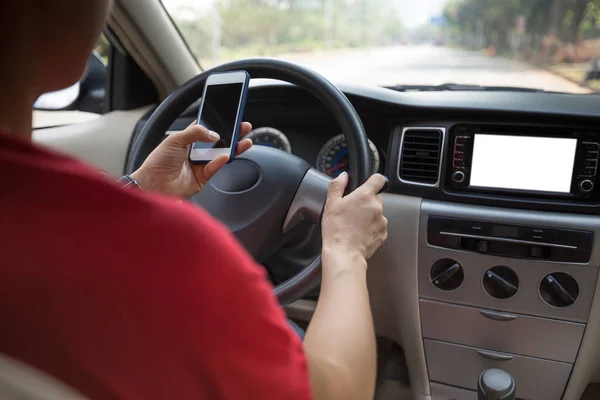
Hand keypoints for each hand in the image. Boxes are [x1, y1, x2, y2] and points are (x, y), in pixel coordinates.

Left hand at [130, 122, 252, 197]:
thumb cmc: (158, 161)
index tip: (229, 116)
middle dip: (231, 134)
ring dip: (232, 148)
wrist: (153, 184)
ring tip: (244, 141)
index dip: (217, 122)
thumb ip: (195, 133)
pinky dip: (221, 162)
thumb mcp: (175, 139)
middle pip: (217, 141)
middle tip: (243, 127)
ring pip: (220, 154)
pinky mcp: (202, 177)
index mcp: (186, 139)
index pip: (205, 127)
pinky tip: (227, 155)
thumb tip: (213, 134)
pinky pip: (214, 168)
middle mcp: (194, 151)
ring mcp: (199, 164)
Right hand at [321, 172, 387, 264]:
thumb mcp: (331, 204)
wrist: (344, 253)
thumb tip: (343, 176)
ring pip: (378, 213)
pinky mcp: (383, 234)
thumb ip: (337, 186)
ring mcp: (382, 221)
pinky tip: (360, 233)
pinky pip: (379, 227)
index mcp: (365, 195)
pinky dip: (372, 228)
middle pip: (377, 197)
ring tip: (355, 224)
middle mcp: (377, 206)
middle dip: (367, 201)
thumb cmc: (336, 229)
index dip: (374, 180)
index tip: (369, 184)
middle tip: (354, 209)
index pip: (379, 179)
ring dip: (370, 215)